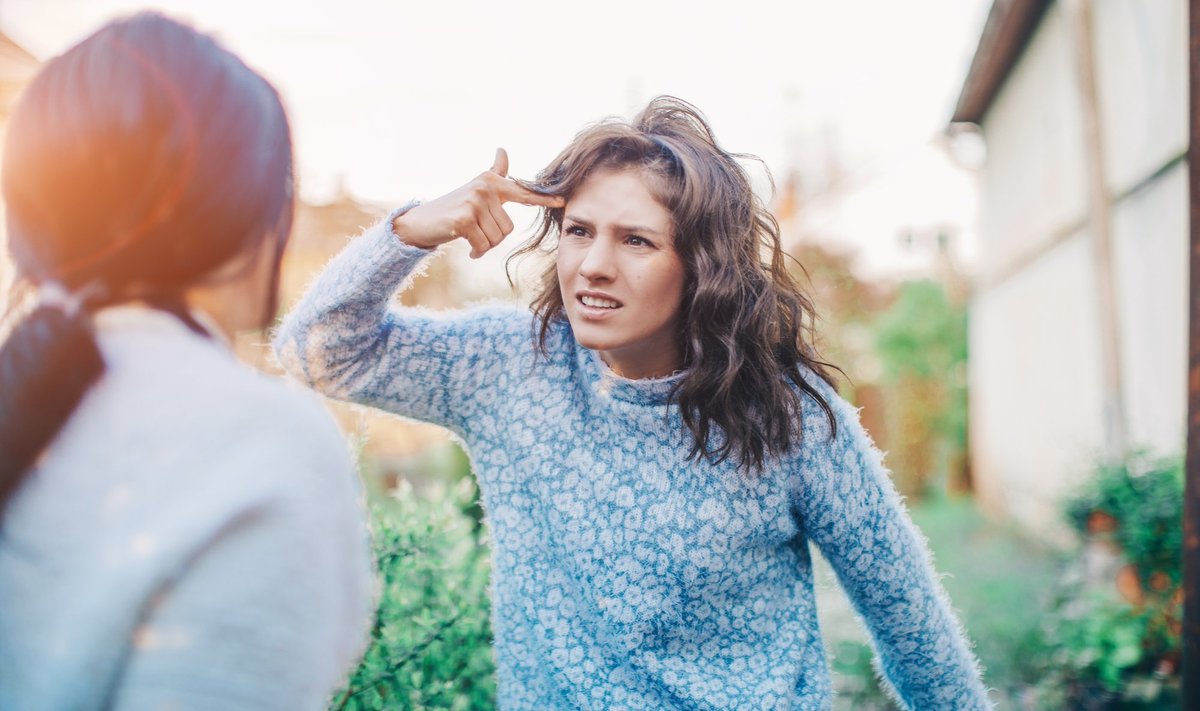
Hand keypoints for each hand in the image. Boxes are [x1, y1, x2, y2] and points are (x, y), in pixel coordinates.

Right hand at [392, 148, 563, 257]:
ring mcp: (474, 202)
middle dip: (493, 238)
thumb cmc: (453, 208)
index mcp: (491, 182)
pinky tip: (466, 247)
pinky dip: (476, 252)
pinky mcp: (463, 219)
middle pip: (508, 228)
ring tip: (469, 237)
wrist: (420, 222)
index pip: (522, 192)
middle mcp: (484, 187)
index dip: (544, 198)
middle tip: (476, 233)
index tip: (562, 201)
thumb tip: (502, 151)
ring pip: (496, 238)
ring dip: (484, 245)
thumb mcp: (476, 189)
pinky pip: (483, 245)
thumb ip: (494, 174)